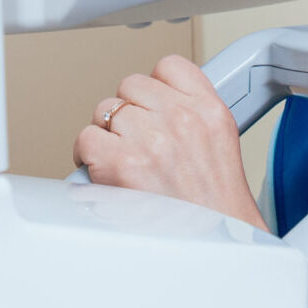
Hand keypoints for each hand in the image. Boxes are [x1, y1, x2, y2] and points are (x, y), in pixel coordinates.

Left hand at [73, 55, 263, 227]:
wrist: (213, 241)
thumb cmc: (214, 204)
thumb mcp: (221, 142)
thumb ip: (193, 113)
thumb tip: (155, 104)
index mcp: (209, 110)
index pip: (170, 66)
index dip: (155, 86)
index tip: (152, 104)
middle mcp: (181, 118)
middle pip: (132, 86)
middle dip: (129, 111)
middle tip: (135, 138)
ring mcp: (151, 138)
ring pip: (106, 110)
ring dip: (107, 133)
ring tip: (120, 157)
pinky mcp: (122, 162)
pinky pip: (87, 138)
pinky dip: (87, 155)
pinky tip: (102, 169)